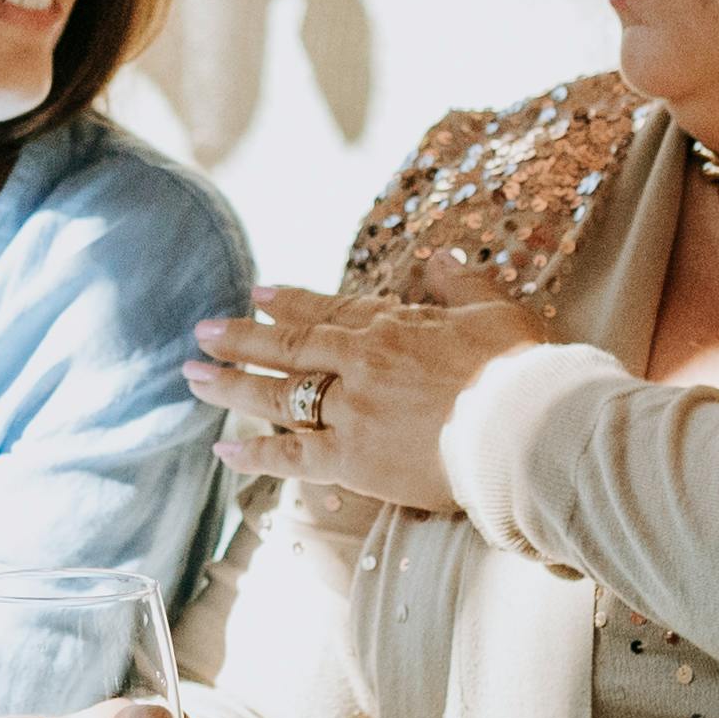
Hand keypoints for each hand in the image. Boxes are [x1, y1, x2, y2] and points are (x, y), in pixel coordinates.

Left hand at [189, 259, 555, 516]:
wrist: (526, 426)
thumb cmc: (520, 371)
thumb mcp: (496, 311)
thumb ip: (462, 282)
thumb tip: (441, 258)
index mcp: (392, 327)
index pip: (328, 311)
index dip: (289, 303)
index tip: (257, 295)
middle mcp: (361, 364)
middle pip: (288, 348)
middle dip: (240, 339)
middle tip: (202, 332)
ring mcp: (351, 410)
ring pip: (277, 396)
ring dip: (230, 386)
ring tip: (192, 378)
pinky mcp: (353, 459)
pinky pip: (291, 457)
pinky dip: (255, 454)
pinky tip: (221, 451)